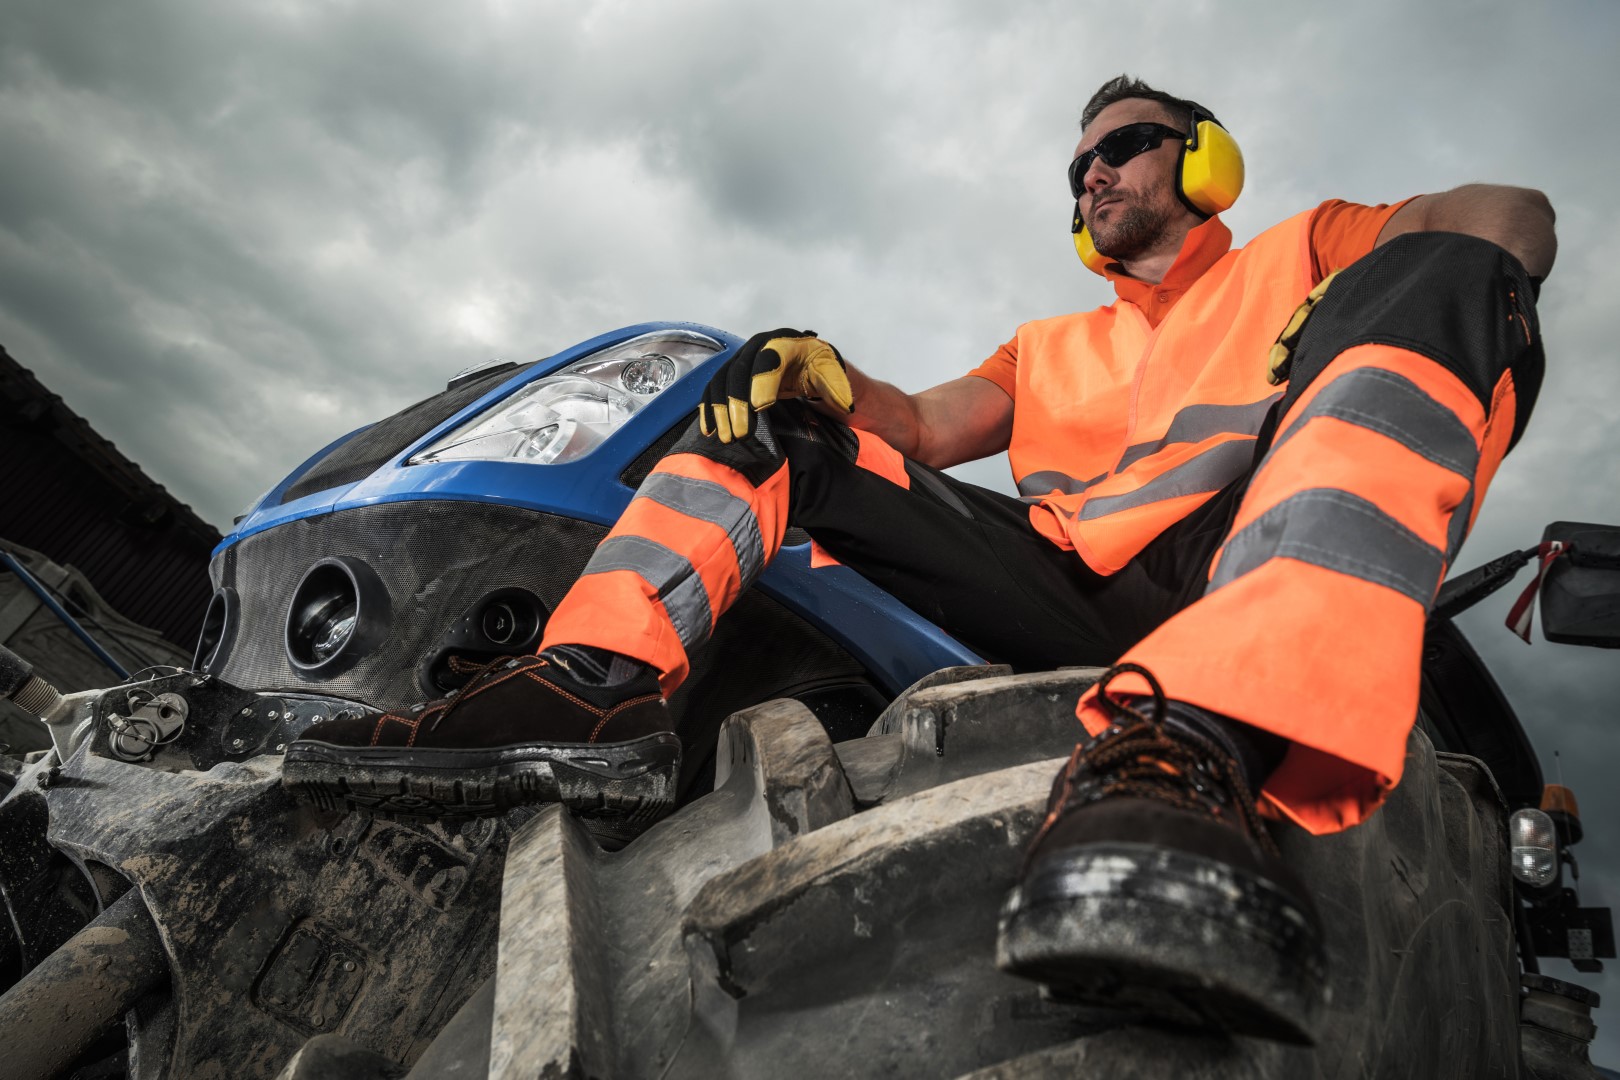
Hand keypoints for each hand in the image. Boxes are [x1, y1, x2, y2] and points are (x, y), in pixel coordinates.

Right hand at [698, 329, 854, 442]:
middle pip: (741, 371)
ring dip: (720, 410)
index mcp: (787, 343)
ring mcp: (743, 359)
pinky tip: (710, 429)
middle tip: (741, 433)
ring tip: (726, 437)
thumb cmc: (822, 372)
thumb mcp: (834, 375)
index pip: (770, 358)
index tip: (760, 407)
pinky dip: (710, 408)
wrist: (809, 367)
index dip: (762, 380)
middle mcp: (759, 346)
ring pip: (723, 381)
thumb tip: (844, 404)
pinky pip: (716, 388)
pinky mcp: (733, 374)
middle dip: (737, 403)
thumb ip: (837, 386)